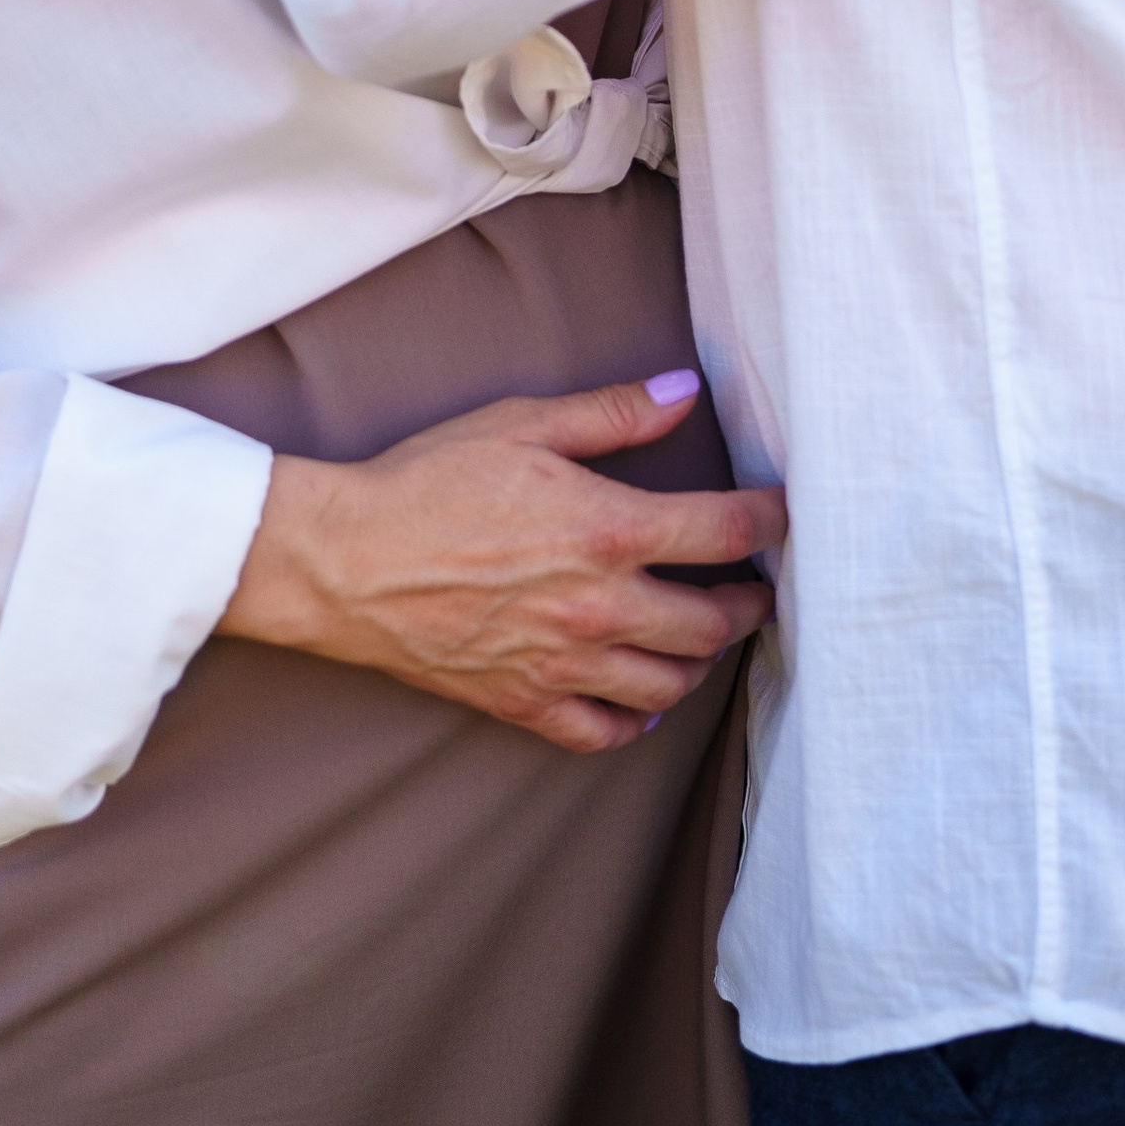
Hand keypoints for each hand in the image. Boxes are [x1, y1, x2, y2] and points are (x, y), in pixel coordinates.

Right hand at [218, 374, 784, 753]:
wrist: (342, 561)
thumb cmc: (424, 482)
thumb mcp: (519, 424)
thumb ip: (609, 414)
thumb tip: (682, 394)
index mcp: (607, 530)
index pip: (725, 532)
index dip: (768, 520)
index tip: (781, 514)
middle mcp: (599, 606)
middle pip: (712, 624)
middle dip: (747, 606)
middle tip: (754, 591)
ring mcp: (564, 663)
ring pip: (669, 684)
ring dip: (700, 663)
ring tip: (701, 640)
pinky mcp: (524, 702)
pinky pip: (604, 732)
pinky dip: (634, 720)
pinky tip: (641, 700)